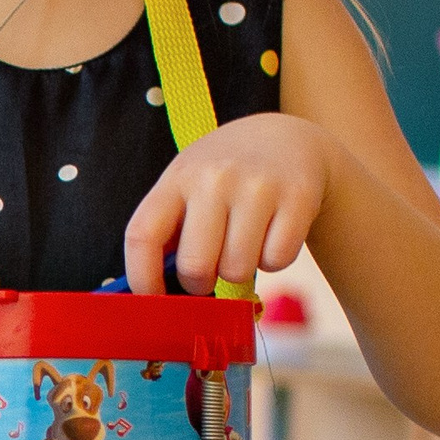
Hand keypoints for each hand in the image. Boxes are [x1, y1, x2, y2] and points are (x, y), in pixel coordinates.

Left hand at [127, 117, 333, 295]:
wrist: (285, 138)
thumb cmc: (225, 177)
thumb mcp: (187, 186)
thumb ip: (166, 232)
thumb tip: (151, 294)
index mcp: (178, 178)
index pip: (143, 235)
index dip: (142, 278)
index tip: (152, 301)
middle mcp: (214, 177)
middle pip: (195, 267)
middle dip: (200, 283)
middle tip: (210, 269)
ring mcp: (257, 186)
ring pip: (237, 271)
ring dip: (239, 271)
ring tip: (243, 243)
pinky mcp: (297, 197)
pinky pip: (277, 261)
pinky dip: (274, 261)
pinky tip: (271, 234)